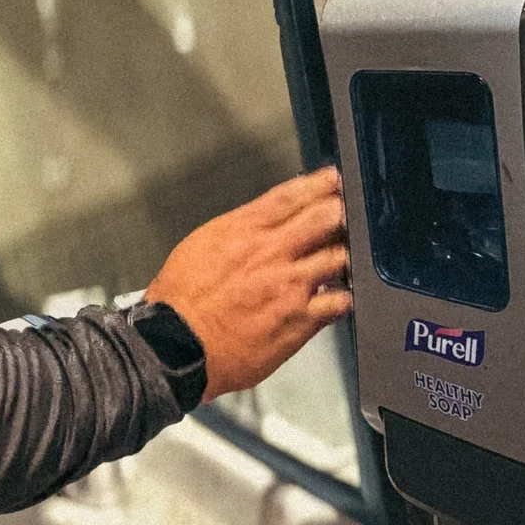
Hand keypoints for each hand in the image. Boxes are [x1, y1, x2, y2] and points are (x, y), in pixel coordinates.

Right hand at [145, 169, 351, 398]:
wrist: (176, 344)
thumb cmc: (181, 299)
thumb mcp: (202, 245)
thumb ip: (239, 231)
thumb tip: (263, 223)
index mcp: (244, 231)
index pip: (291, 197)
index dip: (319, 184)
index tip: (332, 180)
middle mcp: (271, 254)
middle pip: (324, 219)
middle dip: (341, 212)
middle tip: (347, 214)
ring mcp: (290, 287)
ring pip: (340, 258)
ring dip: (346, 254)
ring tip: (346, 255)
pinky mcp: (300, 321)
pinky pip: (339, 302)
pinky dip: (344, 296)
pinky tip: (339, 296)